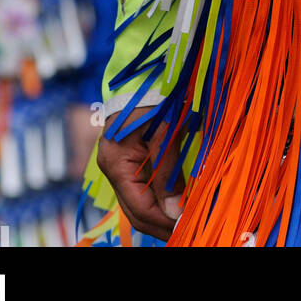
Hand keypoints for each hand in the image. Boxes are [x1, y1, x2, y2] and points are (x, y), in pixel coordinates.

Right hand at [96, 107, 183, 240]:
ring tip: (185, 223)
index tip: (187, 230)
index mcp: (115, 162)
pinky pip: (142, 187)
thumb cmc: (154, 95)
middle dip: (162, 225)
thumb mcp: (164, 133)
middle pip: (136, 210)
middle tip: (188, 231)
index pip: (140, 208)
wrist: (145, 68)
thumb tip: (175, 213)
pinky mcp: (128, 157)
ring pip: (139, 202)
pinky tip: (176, 205)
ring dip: (161, 214)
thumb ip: (167, 173)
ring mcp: (118, 163)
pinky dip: (159, 199)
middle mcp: (112, 167)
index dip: (164, 223)